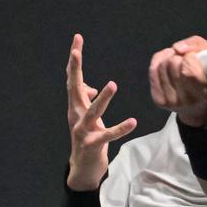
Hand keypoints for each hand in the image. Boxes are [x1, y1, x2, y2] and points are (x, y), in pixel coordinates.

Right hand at [66, 33, 136, 189]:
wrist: (82, 167)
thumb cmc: (87, 138)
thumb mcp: (87, 117)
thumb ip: (87, 100)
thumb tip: (90, 87)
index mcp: (75, 106)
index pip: (74, 78)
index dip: (74, 59)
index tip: (77, 39)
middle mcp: (75, 115)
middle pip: (74, 88)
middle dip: (75, 69)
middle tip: (75, 51)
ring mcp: (82, 130)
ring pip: (92, 111)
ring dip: (103, 98)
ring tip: (112, 84)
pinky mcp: (92, 144)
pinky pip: (108, 134)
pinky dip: (120, 128)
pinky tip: (133, 122)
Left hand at [148, 34, 206, 126]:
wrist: (202, 108)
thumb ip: (198, 45)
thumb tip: (177, 48)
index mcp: (205, 93)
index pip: (189, 70)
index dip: (190, 57)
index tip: (194, 57)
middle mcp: (187, 100)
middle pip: (172, 64)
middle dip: (180, 57)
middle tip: (186, 61)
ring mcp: (171, 102)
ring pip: (161, 65)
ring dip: (170, 58)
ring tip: (179, 63)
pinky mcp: (159, 100)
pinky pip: (153, 70)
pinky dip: (160, 62)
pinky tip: (168, 64)